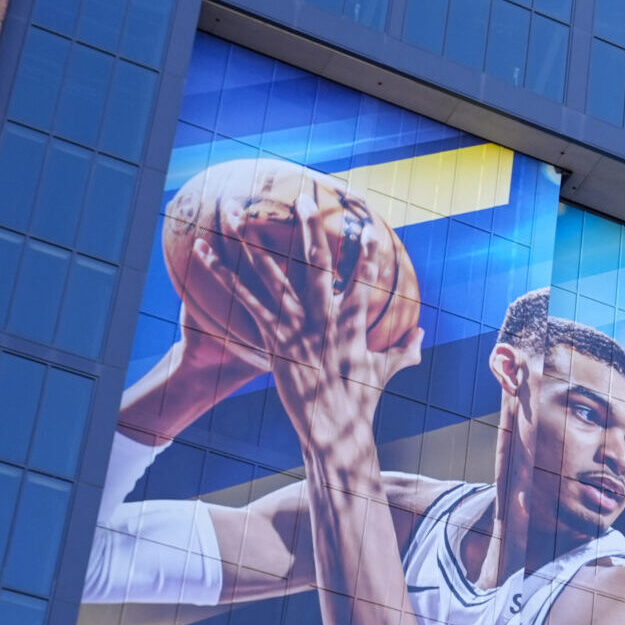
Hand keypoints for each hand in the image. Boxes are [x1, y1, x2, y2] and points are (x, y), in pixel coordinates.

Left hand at [199, 191, 420, 450]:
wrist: (337, 428)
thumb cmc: (361, 402)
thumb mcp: (384, 371)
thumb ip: (403, 349)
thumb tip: (420, 334)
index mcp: (352, 321)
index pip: (362, 276)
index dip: (365, 250)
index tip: (364, 224)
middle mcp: (325, 316)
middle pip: (318, 260)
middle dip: (311, 226)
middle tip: (306, 196)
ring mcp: (299, 326)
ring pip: (271, 272)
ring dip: (249, 238)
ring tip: (234, 211)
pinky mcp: (275, 339)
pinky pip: (243, 299)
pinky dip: (221, 273)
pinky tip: (204, 251)